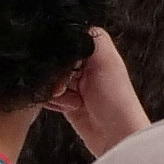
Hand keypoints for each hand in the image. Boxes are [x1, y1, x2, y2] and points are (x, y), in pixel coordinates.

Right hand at [48, 27, 152, 154]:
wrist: (117, 136)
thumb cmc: (117, 101)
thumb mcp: (104, 59)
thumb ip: (86, 37)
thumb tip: (64, 27)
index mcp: (94, 48)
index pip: (64, 38)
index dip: (59, 51)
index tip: (63, 64)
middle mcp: (84, 64)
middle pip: (52, 59)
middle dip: (55, 74)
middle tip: (67, 85)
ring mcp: (74, 83)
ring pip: (47, 78)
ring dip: (55, 91)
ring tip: (74, 100)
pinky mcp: (65, 101)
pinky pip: (46, 95)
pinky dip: (53, 102)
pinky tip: (69, 107)